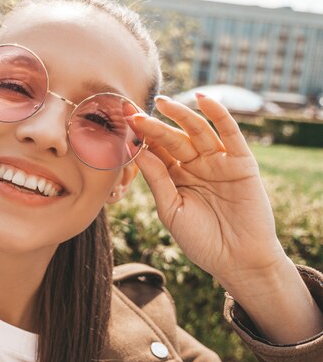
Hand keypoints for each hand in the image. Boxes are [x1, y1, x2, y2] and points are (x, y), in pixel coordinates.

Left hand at [128, 93, 322, 343]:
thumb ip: (157, 179)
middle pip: (173, 138)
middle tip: (131, 111)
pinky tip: (204, 100)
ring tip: (162, 102)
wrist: (236, 262)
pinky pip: (230, 133)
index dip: (140, 136)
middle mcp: (196, 165)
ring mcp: (218, 162)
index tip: (120, 122)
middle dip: (153, 124)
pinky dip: (219, 115)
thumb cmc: (200, 240)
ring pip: (197, 131)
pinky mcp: (241, 162)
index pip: (156, 150)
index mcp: (176, 176)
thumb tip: (138, 150)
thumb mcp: (171, 209)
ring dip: (181, 115)